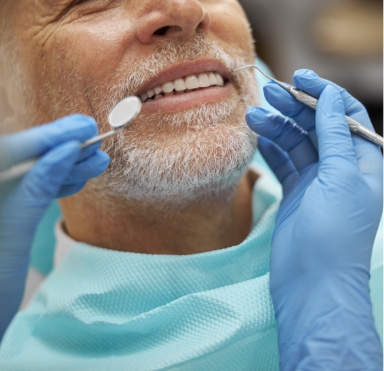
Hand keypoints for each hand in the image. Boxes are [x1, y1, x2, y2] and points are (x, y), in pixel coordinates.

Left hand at [0, 115, 109, 339]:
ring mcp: (2, 204)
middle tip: (93, 137)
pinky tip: (79, 179)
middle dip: (60, 148)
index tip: (79, 128)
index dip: (47, 136)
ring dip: (65, 167)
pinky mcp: (8, 217)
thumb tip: (63, 151)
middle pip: (23, 159)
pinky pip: (34, 194)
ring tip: (96, 160)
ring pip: (32, 175)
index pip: (9, 150)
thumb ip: (34, 189)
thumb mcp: (10, 235)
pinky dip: (57, 186)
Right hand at [246, 70, 382, 369]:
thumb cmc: (334, 233)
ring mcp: (317, 181)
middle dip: (293, 107)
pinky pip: (283, 163)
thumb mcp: (342, 178)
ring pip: (296, 143)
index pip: (345, 115)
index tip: (298, 78)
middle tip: (266, 92)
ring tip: (252, 116)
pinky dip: (271, 149)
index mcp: (364, 161)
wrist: (312, 283)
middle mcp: (341, 167)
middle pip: (316, 126)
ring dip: (276, 128)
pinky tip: (257, 136)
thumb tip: (329, 96)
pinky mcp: (296, 193)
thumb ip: (336, 136)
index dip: (324, 93)